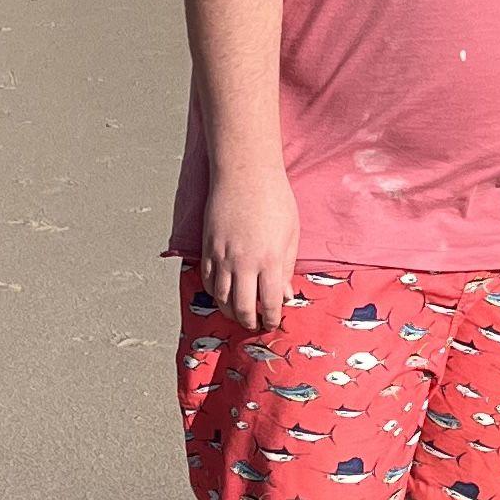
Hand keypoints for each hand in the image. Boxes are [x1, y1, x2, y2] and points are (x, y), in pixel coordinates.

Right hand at [200, 164, 301, 336]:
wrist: (245, 173)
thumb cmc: (275, 199)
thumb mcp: (291, 234)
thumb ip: (286, 268)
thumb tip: (285, 296)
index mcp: (270, 260)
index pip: (270, 302)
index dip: (271, 318)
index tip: (273, 323)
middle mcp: (244, 262)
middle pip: (242, 307)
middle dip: (249, 321)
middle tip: (254, 325)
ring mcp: (223, 256)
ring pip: (221, 298)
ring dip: (229, 312)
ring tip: (237, 315)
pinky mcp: (208, 247)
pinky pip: (208, 280)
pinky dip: (214, 293)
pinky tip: (222, 295)